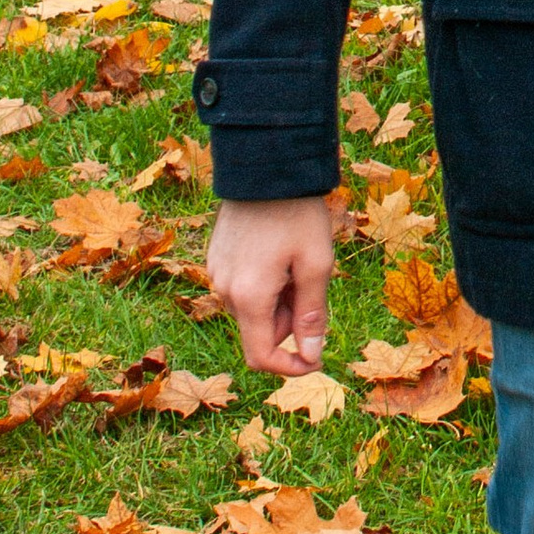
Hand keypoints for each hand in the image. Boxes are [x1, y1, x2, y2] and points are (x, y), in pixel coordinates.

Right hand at [205, 196, 335, 375]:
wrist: (265, 167)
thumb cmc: (296, 214)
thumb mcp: (316, 264)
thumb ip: (312, 315)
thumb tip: (312, 355)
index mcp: (248, 296)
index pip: (261, 356)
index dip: (290, 366)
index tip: (316, 356)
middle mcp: (224, 290)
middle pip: (259, 331)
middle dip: (289, 322)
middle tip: (312, 284)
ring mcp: (216, 273)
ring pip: (251, 310)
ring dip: (278, 302)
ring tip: (296, 264)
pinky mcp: (217, 258)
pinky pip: (242, 288)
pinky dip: (264, 285)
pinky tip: (279, 254)